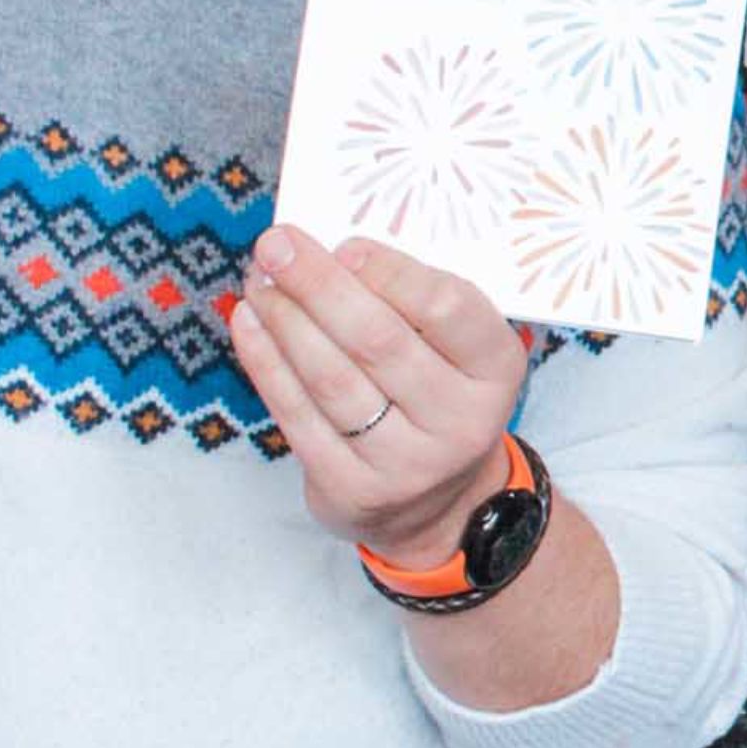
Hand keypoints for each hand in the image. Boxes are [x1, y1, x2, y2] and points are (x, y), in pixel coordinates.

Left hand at [229, 226, 527, 558]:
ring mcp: (407, 462)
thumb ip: (415, 304)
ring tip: (259, 280)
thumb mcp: (458, 353)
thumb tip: (336, 248)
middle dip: (318, 285)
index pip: (449, 309)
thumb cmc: (439, 398)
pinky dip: (266, 362)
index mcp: (496, 370)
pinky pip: (297, 415)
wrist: (436, 503)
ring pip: (332, 378)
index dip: (392, 272)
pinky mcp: (353, 487)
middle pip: (379, 341)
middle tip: (276, 244)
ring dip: (285, 320)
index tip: (345, 245)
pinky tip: (250, 324)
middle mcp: (460, 420)